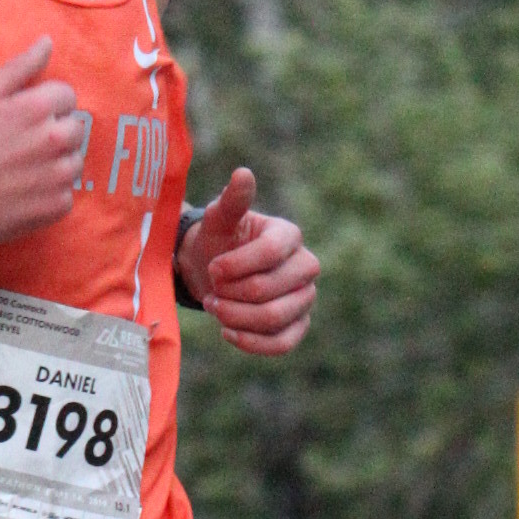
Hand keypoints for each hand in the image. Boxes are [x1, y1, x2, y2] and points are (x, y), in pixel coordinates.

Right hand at [0, 36, 88, 243]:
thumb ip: (20, 66)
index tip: (26, 120)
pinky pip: (67, 194)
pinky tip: (25, 193)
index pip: (68, 97)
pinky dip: (51, 195)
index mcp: (40, 106)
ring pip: (74, 162)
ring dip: (56, 165)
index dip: (47, 106)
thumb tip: (48, 42)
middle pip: (76, 129)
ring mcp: (59, 174)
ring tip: (24, 170)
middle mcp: (56, 138)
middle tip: (23, 147)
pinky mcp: (57, 204)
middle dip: (55, 134)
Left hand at [180, 168, 318, 354]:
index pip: (270, 253)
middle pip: (270, 291)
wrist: (215, 271)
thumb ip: (232, 200)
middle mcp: (305, 266)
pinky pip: (282, 344)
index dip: (236, 265)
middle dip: (232, 294)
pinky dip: (250, 343)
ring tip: (216, 307)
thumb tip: (243, 173)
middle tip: (212, 289)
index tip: (213, 268)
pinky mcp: (297, 326)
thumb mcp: (219, 218)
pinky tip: (227, 332)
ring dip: (235, 317)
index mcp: (289, 236)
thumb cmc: (219, 240)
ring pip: (274, 319)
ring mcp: (304, 298)